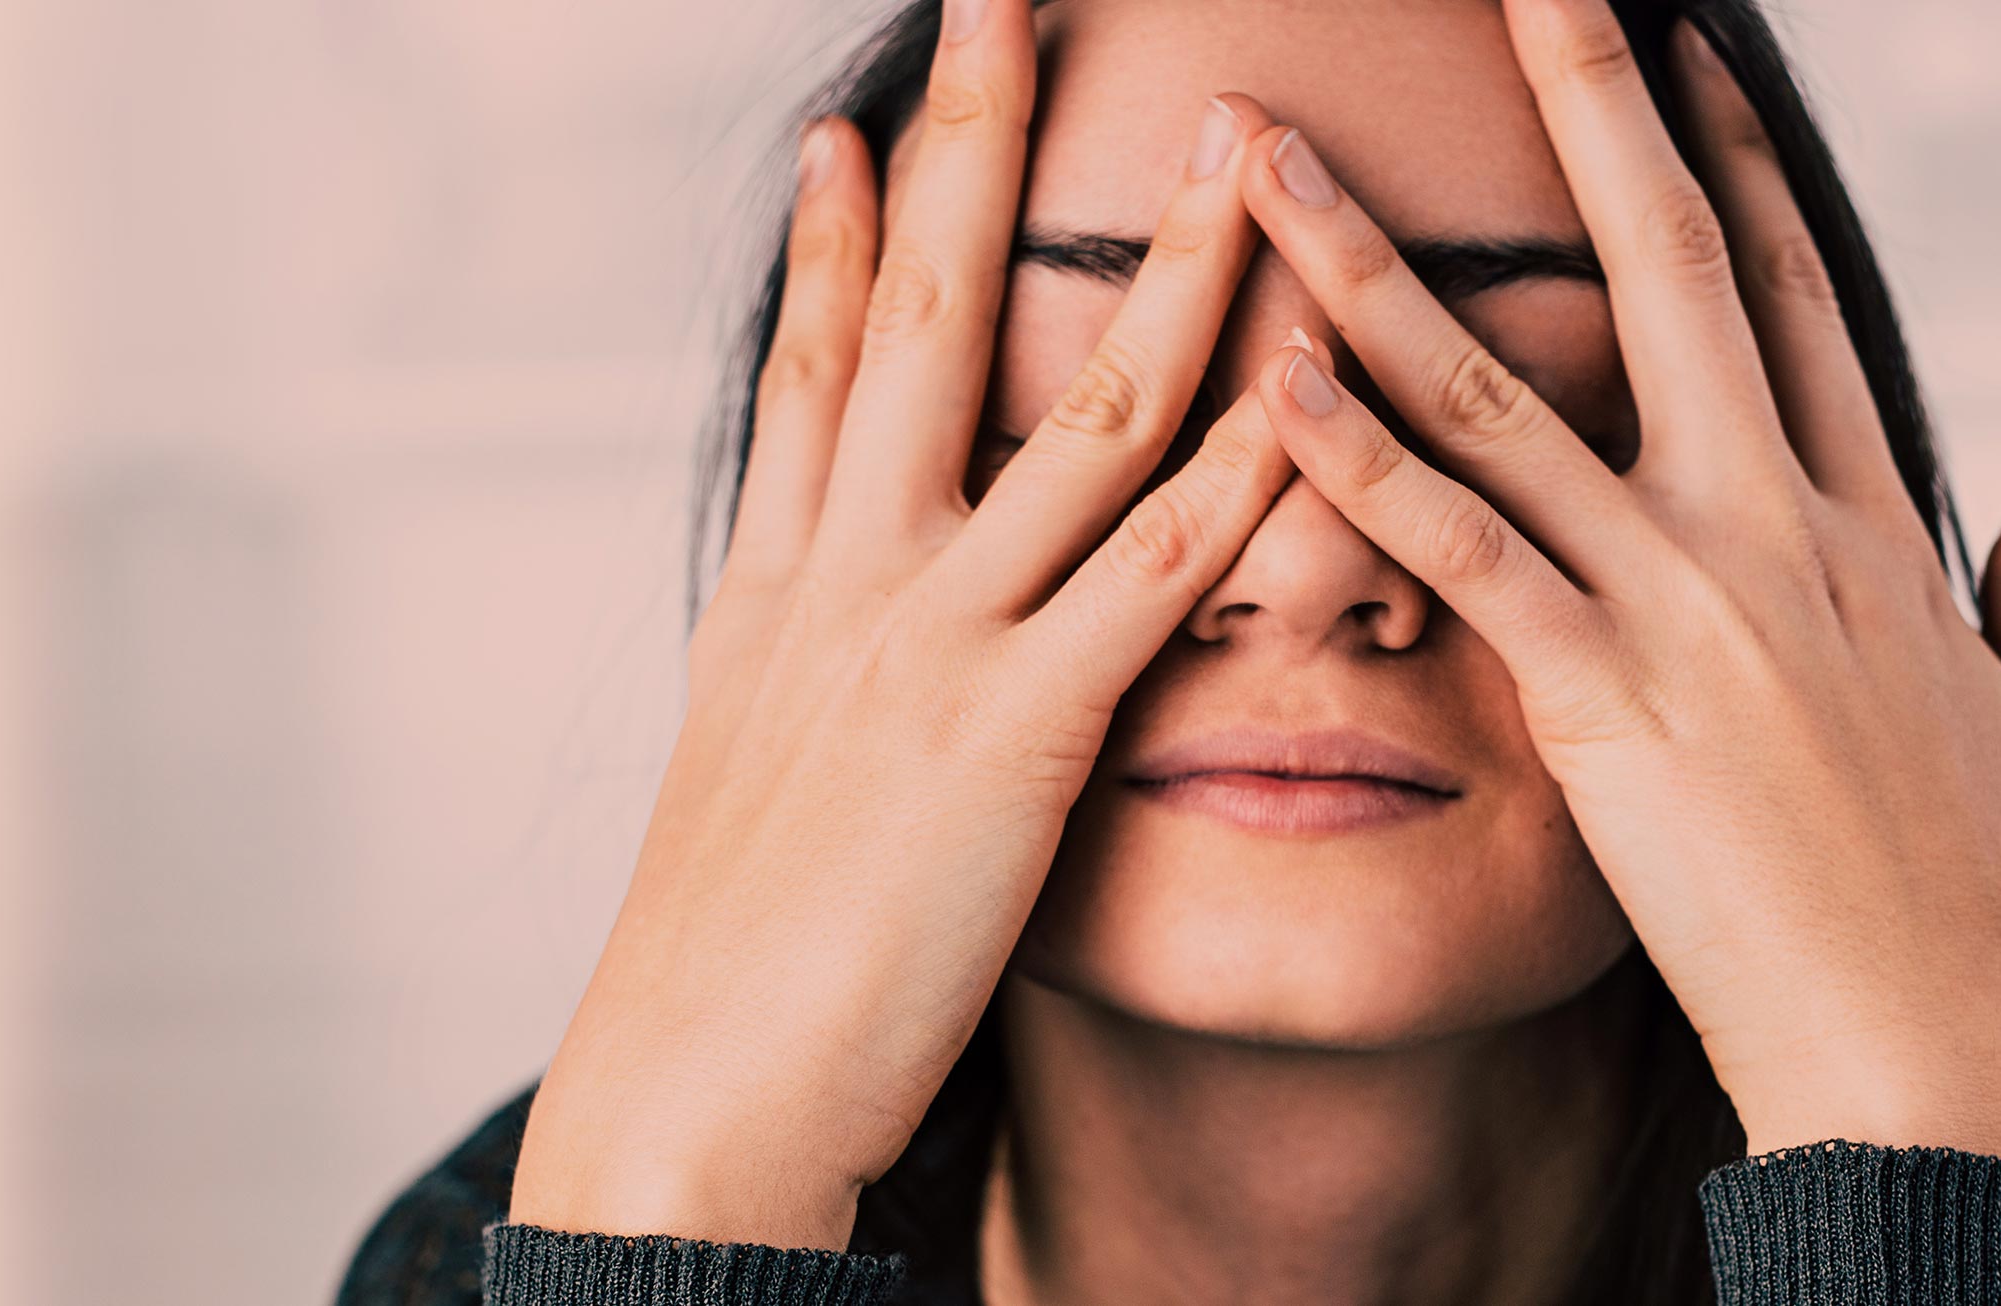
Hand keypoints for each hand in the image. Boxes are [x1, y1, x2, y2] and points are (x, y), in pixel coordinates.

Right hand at [511, 9, 1300, 1246]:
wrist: (691, 1100)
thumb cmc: (727, 984)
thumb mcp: (749, 797)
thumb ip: (800, 698)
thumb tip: (814, 658)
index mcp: (776, 597)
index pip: (816, 371)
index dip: (843, 237)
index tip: (868, 120)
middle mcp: (847, 583)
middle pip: (923, 320)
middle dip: (971, 150)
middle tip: (1009, 5)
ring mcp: (932, 644)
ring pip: (1074, 410)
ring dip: (1172, 269)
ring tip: (1235, 140)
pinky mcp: (1017, 736)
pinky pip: (1154, 573)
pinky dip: (1243, 473)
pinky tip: (1310, 387)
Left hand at [1229, 0, 2000, 1189]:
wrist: (1945, 1058)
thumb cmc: (1995, 911)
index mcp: (1875, 527)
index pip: (1790, 298)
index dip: (1729, 162)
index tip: (1681, 47)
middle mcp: (1777, 528)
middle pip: (1665, 271)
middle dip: (1588, 107)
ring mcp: (1689, 604)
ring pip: (1506, 393)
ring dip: (1371, 266)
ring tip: (1270, 157)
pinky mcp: (1607, 702)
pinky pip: (1462, 559)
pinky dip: (1361, 468)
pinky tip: (1271, 383)